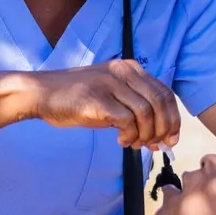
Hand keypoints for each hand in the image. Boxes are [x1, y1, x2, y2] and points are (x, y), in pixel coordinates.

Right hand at [31, 60, 180, 148]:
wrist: (42, 94)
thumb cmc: (77, 98)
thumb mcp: (110, 95)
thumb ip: (134, 108)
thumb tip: (159, 136)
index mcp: (130, 68)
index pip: (165, 93)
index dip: (173, 118)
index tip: (171, 138)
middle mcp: (123, 72)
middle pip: (160, 103)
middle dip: (164, 129)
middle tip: (155, 146)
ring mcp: (110, 84)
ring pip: (146, 114)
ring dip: (145, 135)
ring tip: (134, 143)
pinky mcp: (97, 100)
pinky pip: (127, 121)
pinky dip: (129, 135)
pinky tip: (121, 141)